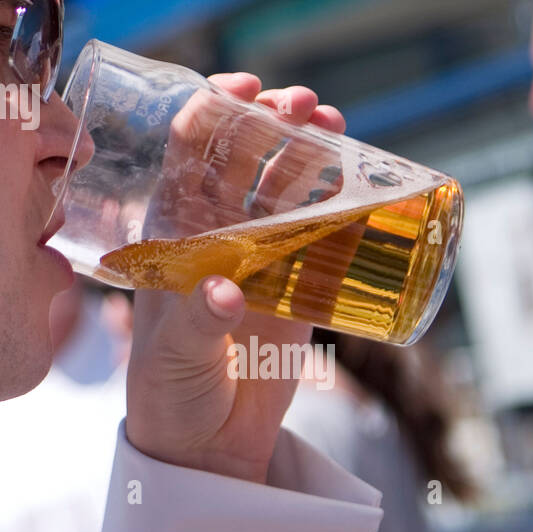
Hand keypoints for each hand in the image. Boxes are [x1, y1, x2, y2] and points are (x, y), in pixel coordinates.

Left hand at [125, 74, 345, 482]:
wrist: (206, 443)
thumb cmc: (169, 390)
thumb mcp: (176, 353)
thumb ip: (198, 322)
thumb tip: (225, 290)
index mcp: (174, 230)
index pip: (188, 151)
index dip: (212, 110)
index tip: (244, 88)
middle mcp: (217, 229)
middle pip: (246, 154)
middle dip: (273, 119)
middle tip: (305, 104)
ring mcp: (262, 251)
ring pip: (288, 181)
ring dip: (310, 146)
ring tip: (335, 124)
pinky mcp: (301, 281)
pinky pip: (326, 228)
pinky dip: (344, 198)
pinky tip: (363, 177)